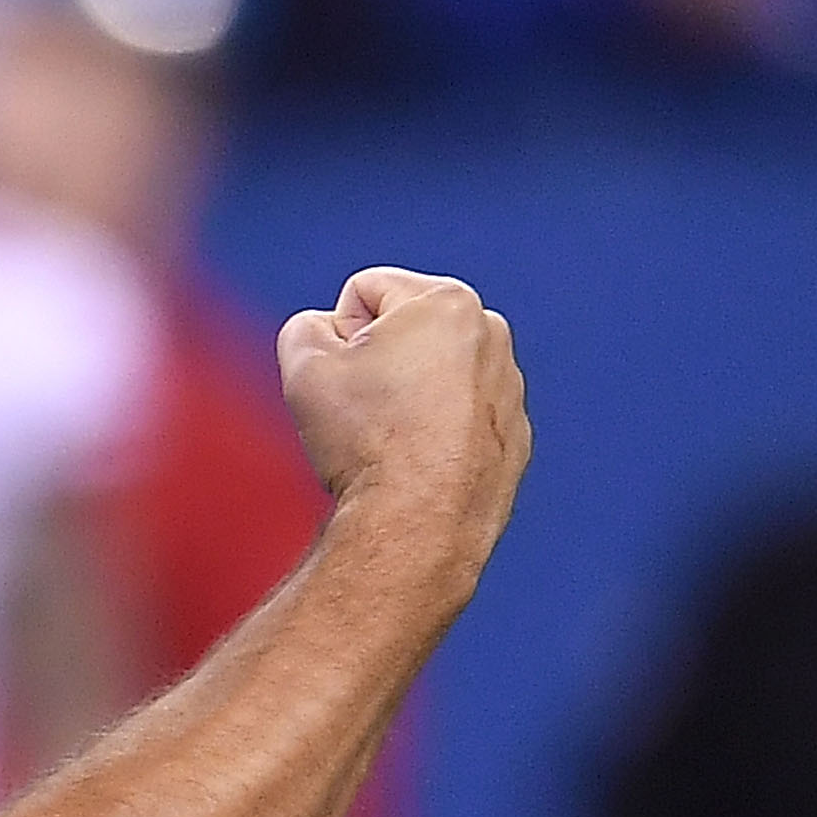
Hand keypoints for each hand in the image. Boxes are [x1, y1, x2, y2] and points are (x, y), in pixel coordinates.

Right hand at [274, 267, 525, 575]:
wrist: (416, 523)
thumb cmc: (366, 440)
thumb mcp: (303, 364)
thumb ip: (306, 326)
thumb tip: (326, 333)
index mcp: (448, 302)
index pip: (363, 293)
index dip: (336, 335)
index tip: (343, 380)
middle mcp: (492, 336)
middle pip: (403, 331)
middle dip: (376, 360)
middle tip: (361, 410)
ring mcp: (509, 390)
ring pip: (431, 376)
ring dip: (404, 397)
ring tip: (387, 440)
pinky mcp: (513, 438)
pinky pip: (457, 420)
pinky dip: (434, 433)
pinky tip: (415, 465)